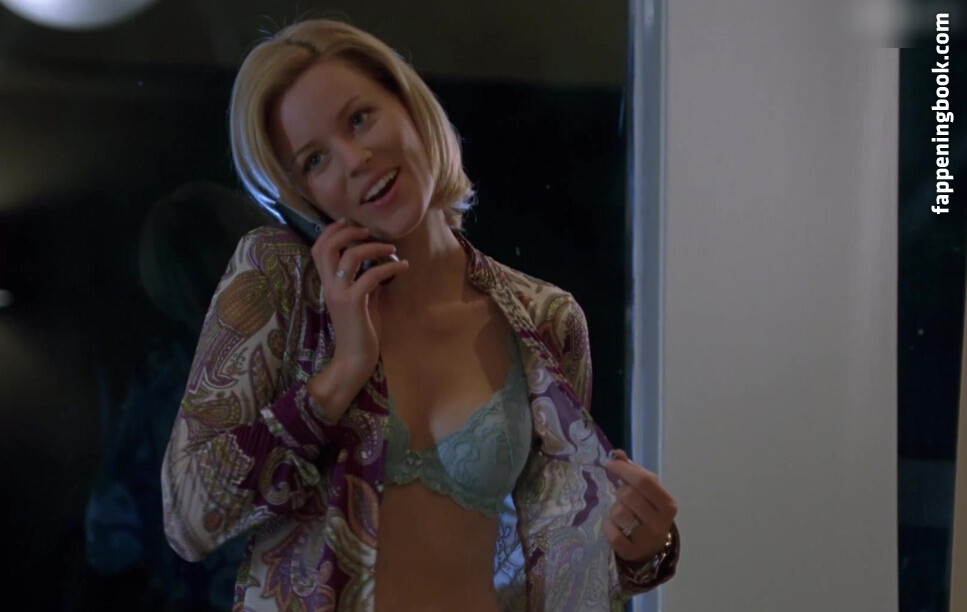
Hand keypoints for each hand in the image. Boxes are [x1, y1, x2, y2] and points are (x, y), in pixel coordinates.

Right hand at [309, 218, 408, 397]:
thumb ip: (366, 281)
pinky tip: (402, 267)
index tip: (352, 223)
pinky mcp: (354, 303)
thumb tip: (379, 264)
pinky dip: (389, 267)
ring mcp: (339, 294)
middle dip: (347, 232)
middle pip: (327, 246)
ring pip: (350, 256)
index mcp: (328, 283)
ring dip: (373, 247)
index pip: (319, 248)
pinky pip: (370, 276)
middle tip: (369, 231)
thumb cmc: (361, 330)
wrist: (354, 360)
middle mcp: (329, 286)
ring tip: (391, 248)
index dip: (332, 231)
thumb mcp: (363, 300)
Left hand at [603, 449, 677, 562]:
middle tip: (620, 496)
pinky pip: (612, 535)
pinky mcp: (632, 552)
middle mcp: (661, 522)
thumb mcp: (645, 490)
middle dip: (619, 492)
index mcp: (667, 503)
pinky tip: (615, 527)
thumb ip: (633, 470)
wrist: (650, 546)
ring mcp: (647, 540)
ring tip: (620, 513)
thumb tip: (617, 454)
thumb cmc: (646, 510)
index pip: (644, 481)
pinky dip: (609, 528)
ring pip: (619, 514)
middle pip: (629, 495)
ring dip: (614, 510)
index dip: (624, 470)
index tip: (610, 464)